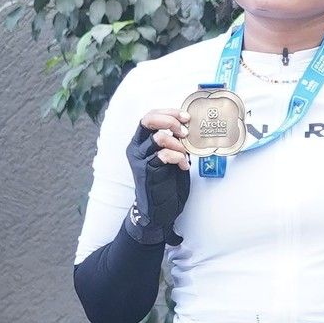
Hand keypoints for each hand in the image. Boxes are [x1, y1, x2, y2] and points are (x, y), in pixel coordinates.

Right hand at [126, 115, 190, 242]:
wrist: (158, 210)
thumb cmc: (165, 182)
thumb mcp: (170, 156)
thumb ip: (173, 141)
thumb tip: (187, 127)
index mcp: (140, 141)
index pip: (150, 116)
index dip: (169, 112)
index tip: (186, 117)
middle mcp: (136, 148)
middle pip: (148, 120)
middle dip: (170, 121)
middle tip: (185, 132)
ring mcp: (140, 160)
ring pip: (158, 138)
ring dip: (177, 143)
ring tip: (185, 154)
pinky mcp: (147, 171)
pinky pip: (163, 155)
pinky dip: (178, 157)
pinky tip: (184, 165)